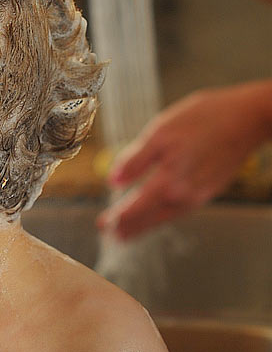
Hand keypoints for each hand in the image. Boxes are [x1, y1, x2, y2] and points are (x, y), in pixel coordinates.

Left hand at [98, 80, 271, 238]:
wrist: (247, 118)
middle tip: (109, 234)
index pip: (135, 208)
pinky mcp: (209, 191)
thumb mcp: (162, 131)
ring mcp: (199, 196)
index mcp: (168, 181)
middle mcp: (184, 196)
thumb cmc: (204, 119)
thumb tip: (112, 181)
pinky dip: (163, 216)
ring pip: (165, 217)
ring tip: (127, 232)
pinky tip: (156, 213)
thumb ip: (136, 159)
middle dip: (127, 228)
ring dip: (144, 225)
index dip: (117, 218)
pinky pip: (179, 210)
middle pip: (149, 219)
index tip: (103, 225)